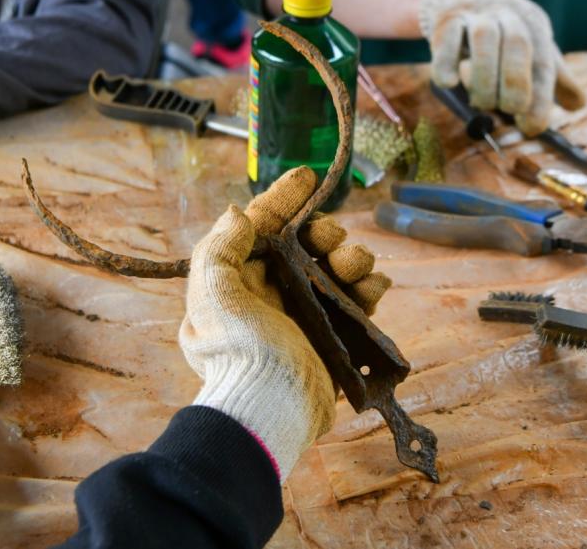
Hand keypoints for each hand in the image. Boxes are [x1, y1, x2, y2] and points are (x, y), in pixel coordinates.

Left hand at [180, 167, 390, 479]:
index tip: (307, 175)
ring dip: (352, 257)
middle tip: (333, 240)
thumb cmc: (238, 353)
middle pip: (306, 245)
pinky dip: (369, 288)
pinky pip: (357, 300)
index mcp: (237, 280)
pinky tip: (373, 289)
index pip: (261, 227)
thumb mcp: (214, 296)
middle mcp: (270, 293)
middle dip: (325, 232)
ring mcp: (304, 314)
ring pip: (336, 268)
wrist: (269, 411)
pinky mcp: (334, 336)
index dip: (283, 199)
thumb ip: (220, 249)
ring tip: (356, 267)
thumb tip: (237, 213)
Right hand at [418, 0, 585, 135]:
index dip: (541, 98)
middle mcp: (509, 14)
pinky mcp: (447, 19)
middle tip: (507, 110)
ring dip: (484, 78)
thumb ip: (553, 78)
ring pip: (484, 38)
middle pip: (519, 43)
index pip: (543, 62)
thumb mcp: (532, 48)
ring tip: (481, 102)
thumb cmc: (502, 32)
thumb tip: (577, 104)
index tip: (531, 127)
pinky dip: (447, 63)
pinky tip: (451, 83)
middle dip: (515, 83)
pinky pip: (447, 38)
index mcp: (534, 24)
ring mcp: (476, 14)